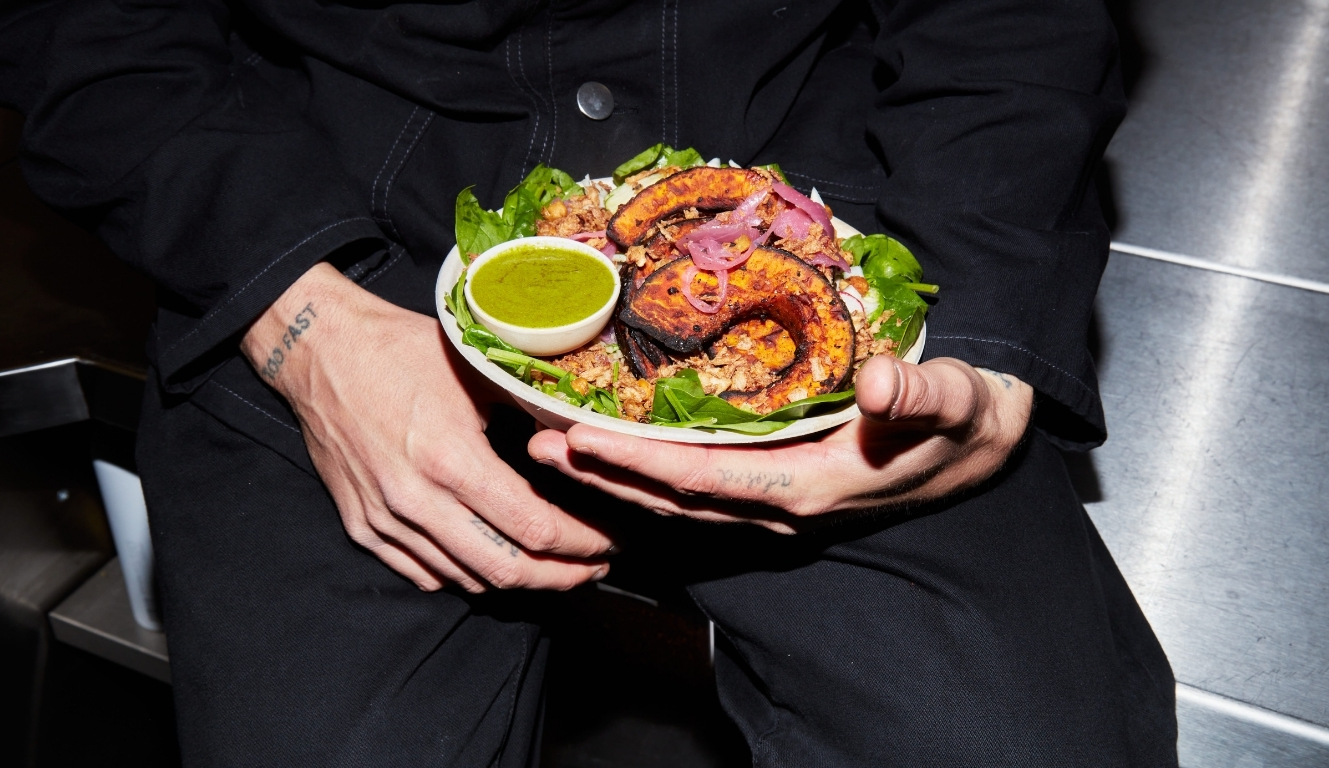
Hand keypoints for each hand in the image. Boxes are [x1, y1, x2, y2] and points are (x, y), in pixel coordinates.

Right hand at [242, 262, 613, 590]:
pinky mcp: (362, 526)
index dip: (583, 542)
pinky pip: (423, 573)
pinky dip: (466, 575)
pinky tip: (493, 561)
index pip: (536, 528)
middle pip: (507, 571)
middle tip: (594, 569)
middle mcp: (417, 500)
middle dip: (562, 577)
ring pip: (466, 579)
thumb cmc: (401, 350)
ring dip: (517, 580)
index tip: (611, 539)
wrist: (320, 351)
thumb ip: (530, 413)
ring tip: (554, 567)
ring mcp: (385, 520)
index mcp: (452, 459)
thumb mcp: (478, 372)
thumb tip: (583, 439)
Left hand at [528, 356, 1033, 533]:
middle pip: (672, 499)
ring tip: (552, 450)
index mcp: (807, 488)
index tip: (579, 440)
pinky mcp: (772, 494)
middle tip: (533, 445)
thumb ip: (920, 392)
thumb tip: (881, 380)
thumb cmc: (961, 420)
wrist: (977, 450)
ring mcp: (772, 507)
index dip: (639, 463)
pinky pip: (695, 493)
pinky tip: (613, 458)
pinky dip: (646, 478)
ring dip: (613, 480)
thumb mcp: (954, 400)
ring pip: (676, 502)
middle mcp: (779, 509)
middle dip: (602, 477)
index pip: (704, 480)